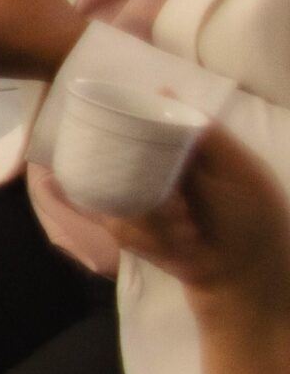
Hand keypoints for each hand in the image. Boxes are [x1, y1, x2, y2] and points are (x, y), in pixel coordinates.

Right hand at [107, 125, 289, 318]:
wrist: (248, 284)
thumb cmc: (254, 223)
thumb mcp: (242, 171)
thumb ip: (206, 135)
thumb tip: (163, 89)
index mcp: (184, 153)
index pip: (143, 126)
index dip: (136, 131)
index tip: (142, 147)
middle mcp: (159, 173)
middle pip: (122, 159)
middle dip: (154, 192)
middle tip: (183, 212)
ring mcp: (142, 204)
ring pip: (118, 195)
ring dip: (156, 221)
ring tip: (189, 235)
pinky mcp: (132, 234)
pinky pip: (118, 227)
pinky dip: (148, 241)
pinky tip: (178, 248)